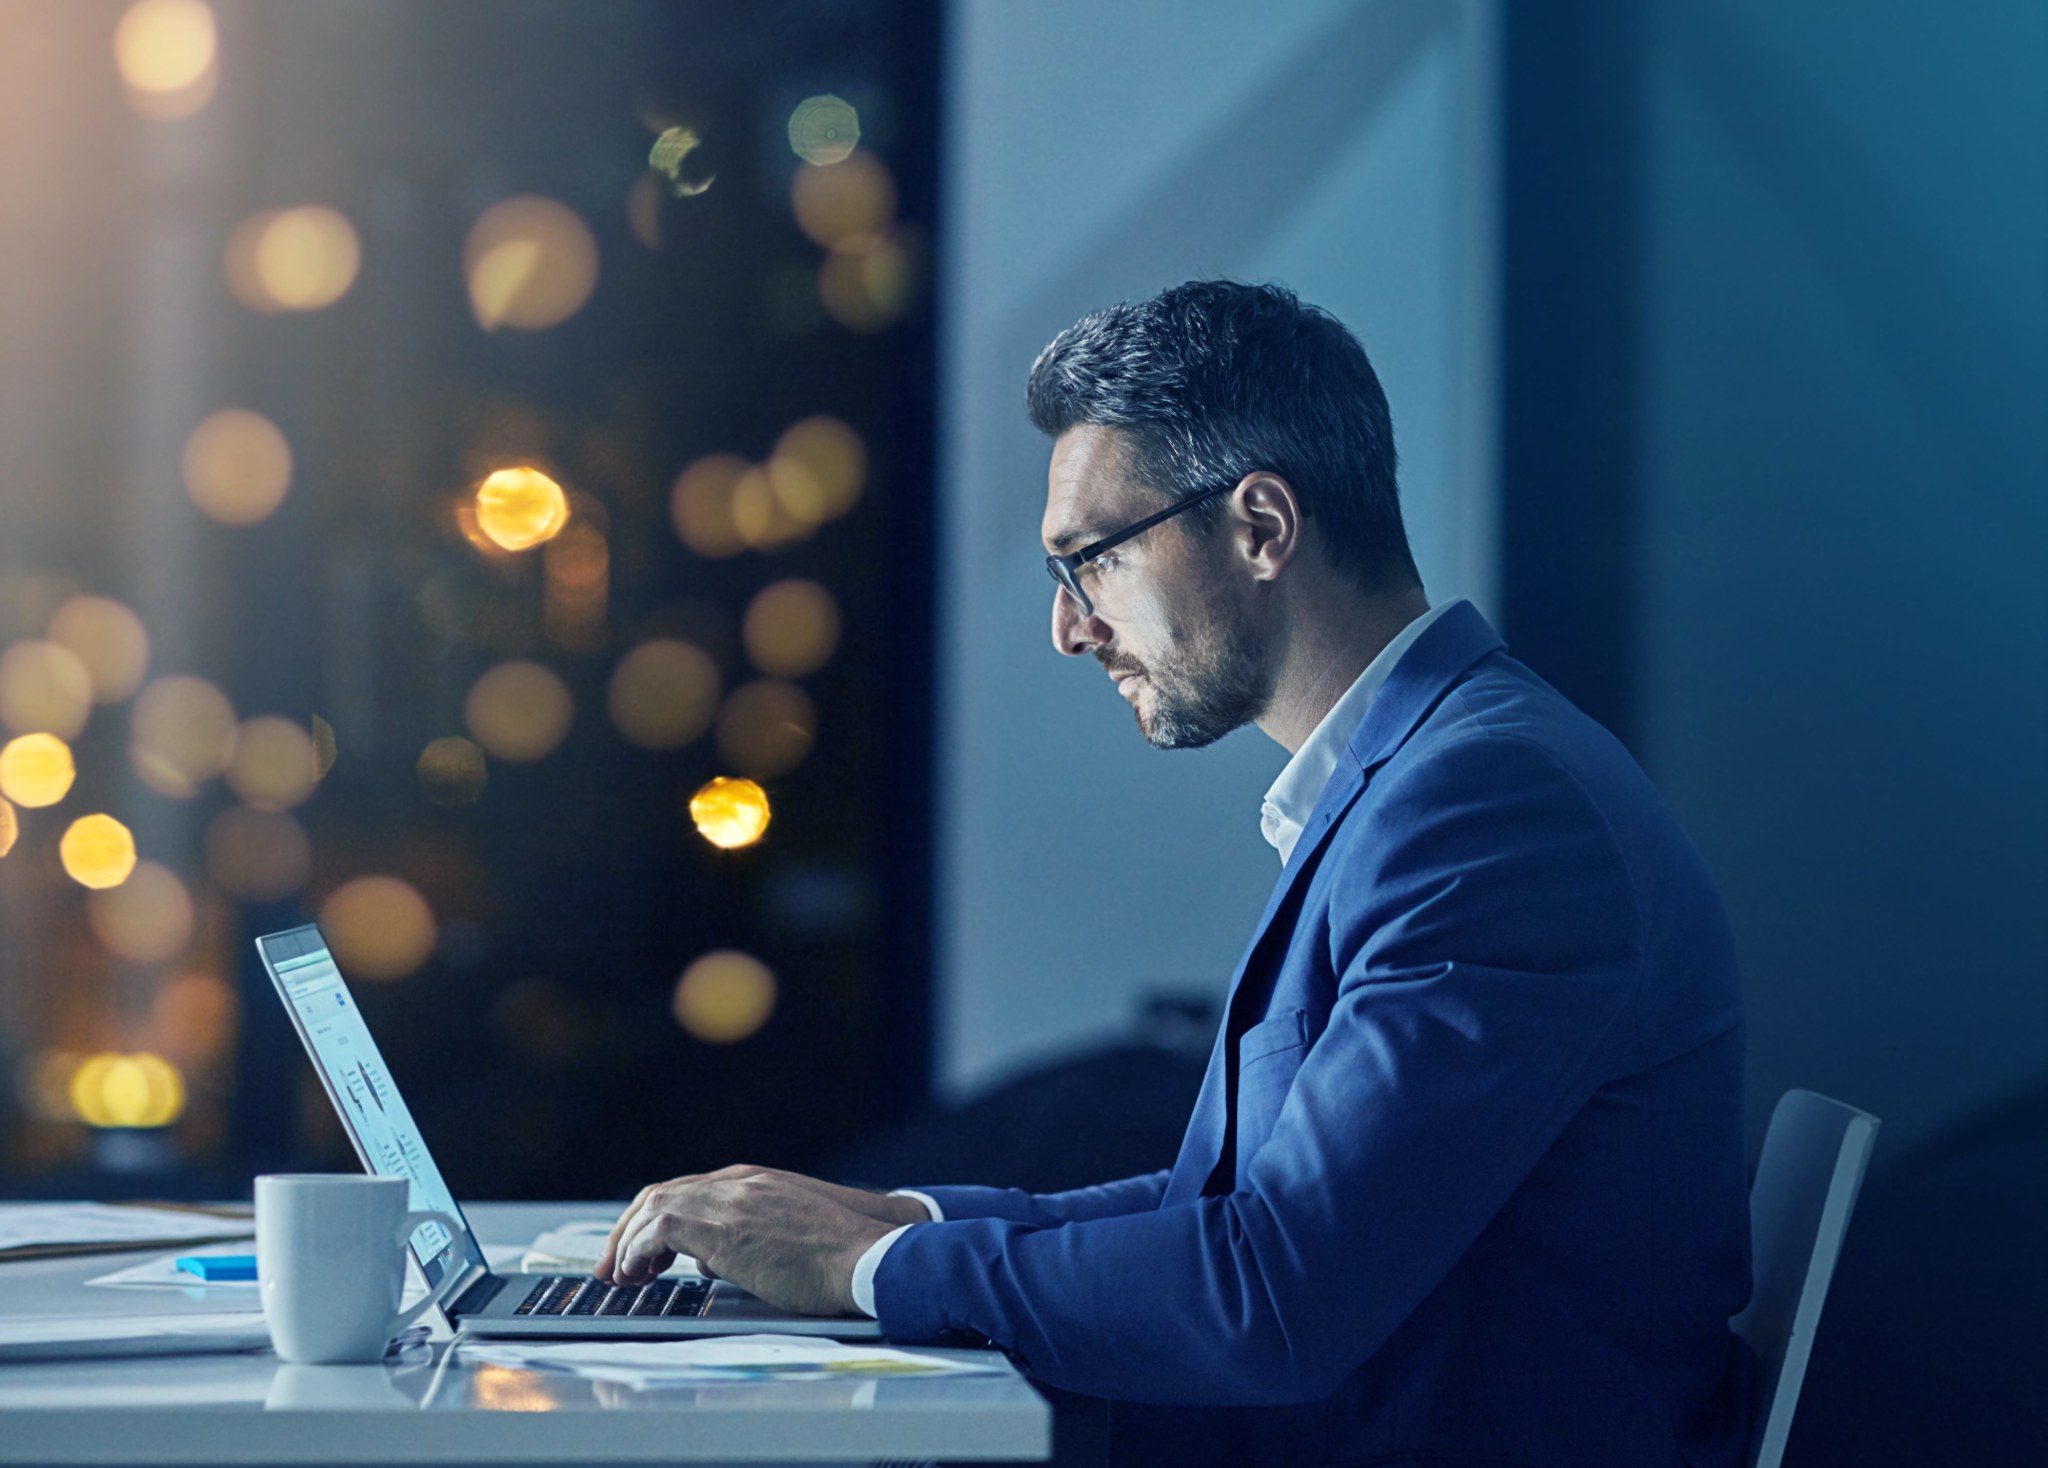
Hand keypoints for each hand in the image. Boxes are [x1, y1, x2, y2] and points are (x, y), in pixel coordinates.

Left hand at [594, 1165, 918, 1315]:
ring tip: (620, 1276)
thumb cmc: (835, 1258)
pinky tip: (636, 1274)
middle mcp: (735, 1183)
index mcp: (751, 1182)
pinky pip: (658, 1229)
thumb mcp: (784, 1237)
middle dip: (627, 1229)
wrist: (863, 1256)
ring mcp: (728, 1201)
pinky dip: (638, 1250)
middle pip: (659, 1193)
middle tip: (613, 1266)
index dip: (651, 1221)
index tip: (638, 1252)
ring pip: (653, 1206)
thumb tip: (709, 1261)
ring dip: (627, 1242)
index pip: (684, 1190)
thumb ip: (743, 1238)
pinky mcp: (722, 1228)